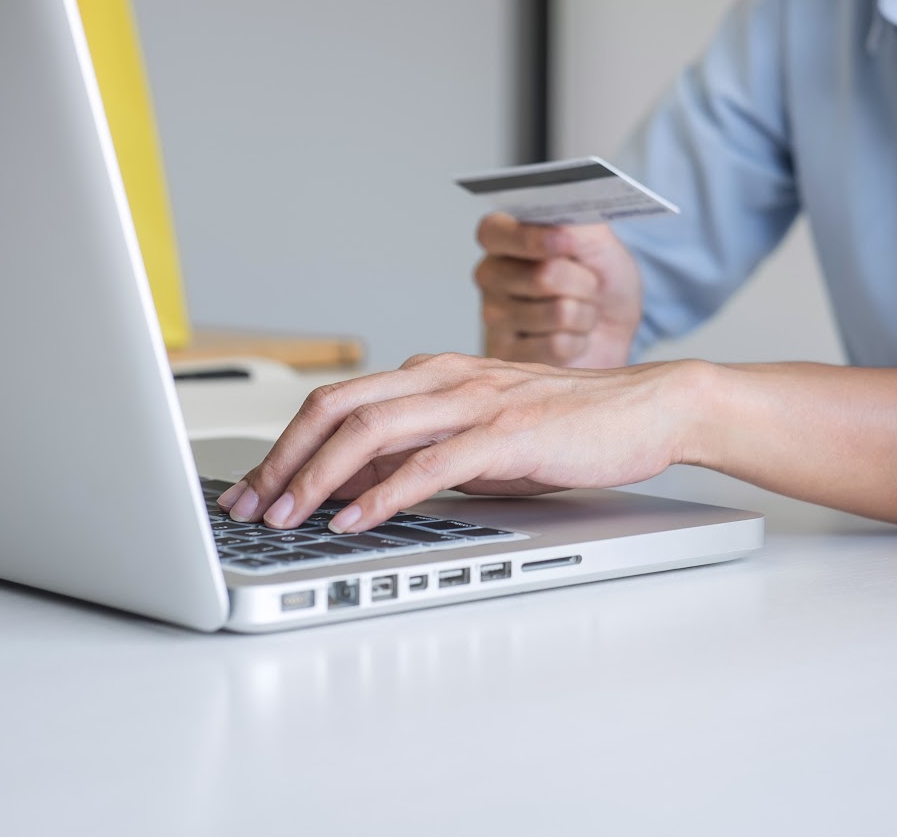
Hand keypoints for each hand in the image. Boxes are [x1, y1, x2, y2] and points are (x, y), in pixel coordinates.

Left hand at [215, 352, 703, 533]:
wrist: (647, 409)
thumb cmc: (567, 427)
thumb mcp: (477, 440)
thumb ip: (418, 454)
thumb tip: (353, 488)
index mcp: (432, 376)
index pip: (338, 402)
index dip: (285, 446)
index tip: (253, 488)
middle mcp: (443, 378)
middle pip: (336, 408)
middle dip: (282, 460)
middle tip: (249, 506)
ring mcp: (473, 402)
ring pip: (371, 431)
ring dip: (317, 477)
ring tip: (287, 517)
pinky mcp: (506, 433)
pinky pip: (429, 464)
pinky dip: (383, 495)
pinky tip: (356, 521)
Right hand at [474, 214, 642, 367]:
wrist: (614, 329)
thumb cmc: (601, 279)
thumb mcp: (598, 241)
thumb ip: (577, 226)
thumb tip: (559, 230)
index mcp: (505, 239)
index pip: (494, 232)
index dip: (531, 238)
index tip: (568, 242)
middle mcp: (491, 276)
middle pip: (543, 275)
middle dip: (584, 282)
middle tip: (588, 285)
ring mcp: (494, 318)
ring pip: (558, 313)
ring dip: (585, 314)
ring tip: (579, 312)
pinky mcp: (508, 356)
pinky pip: (557, 346)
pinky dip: (578, 342)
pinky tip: (571, 339)